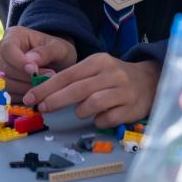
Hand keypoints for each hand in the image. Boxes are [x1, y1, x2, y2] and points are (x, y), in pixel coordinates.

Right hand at [0, 26, 76, 98]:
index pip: (8, 49)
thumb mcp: (58, 48)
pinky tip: (37, 93)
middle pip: (5, 69)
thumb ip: (46, 52)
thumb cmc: (56, 51)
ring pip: (5, 84)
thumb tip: (31, 60)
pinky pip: (8, 96)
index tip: (34, 70)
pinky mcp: (2, 85)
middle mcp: (2, 51)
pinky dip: (23, 97)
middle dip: (27, 78)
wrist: (57, 63)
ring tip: (45, 85)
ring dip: (26, 89)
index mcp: (13, 35)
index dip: (18, 62)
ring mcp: (0, 69)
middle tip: (48, 78)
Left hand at [22, 54, 160, 127]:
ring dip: (81, 111)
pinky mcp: (131, 108)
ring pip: (93, 103)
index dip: (48, 87)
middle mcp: (111, 73)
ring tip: (80, 111)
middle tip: (41, 108)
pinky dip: (99, 120)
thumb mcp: (96, 69)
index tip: (32, 97)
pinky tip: (100, 117)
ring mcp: (122, 91)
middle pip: (78, 89)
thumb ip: (75, 79)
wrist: (149, 80)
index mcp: (98, 61)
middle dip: (56, 100)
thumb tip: (45, 93)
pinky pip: (107, 119)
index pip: (68, 74)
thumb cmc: (114, 76)